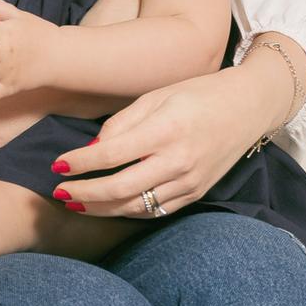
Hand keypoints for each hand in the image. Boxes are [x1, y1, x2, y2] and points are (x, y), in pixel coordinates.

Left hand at [46, 65, 267, 217]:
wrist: (248, 107)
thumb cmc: (198, 93)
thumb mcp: (157, 96)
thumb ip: (122, 122)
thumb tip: (91, 149)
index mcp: (166, 129)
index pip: (111, 154)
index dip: (79, 164)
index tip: (57, 166)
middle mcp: (179, 160)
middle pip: (120, 188)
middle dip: (84, 193)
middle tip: (59, 192)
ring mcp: (190, 181)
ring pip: (136, 206)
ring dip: (101, 208)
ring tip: (76, 203)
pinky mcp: (196, 193)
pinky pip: (156, 211)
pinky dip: (128, 211)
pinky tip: (109, 206)